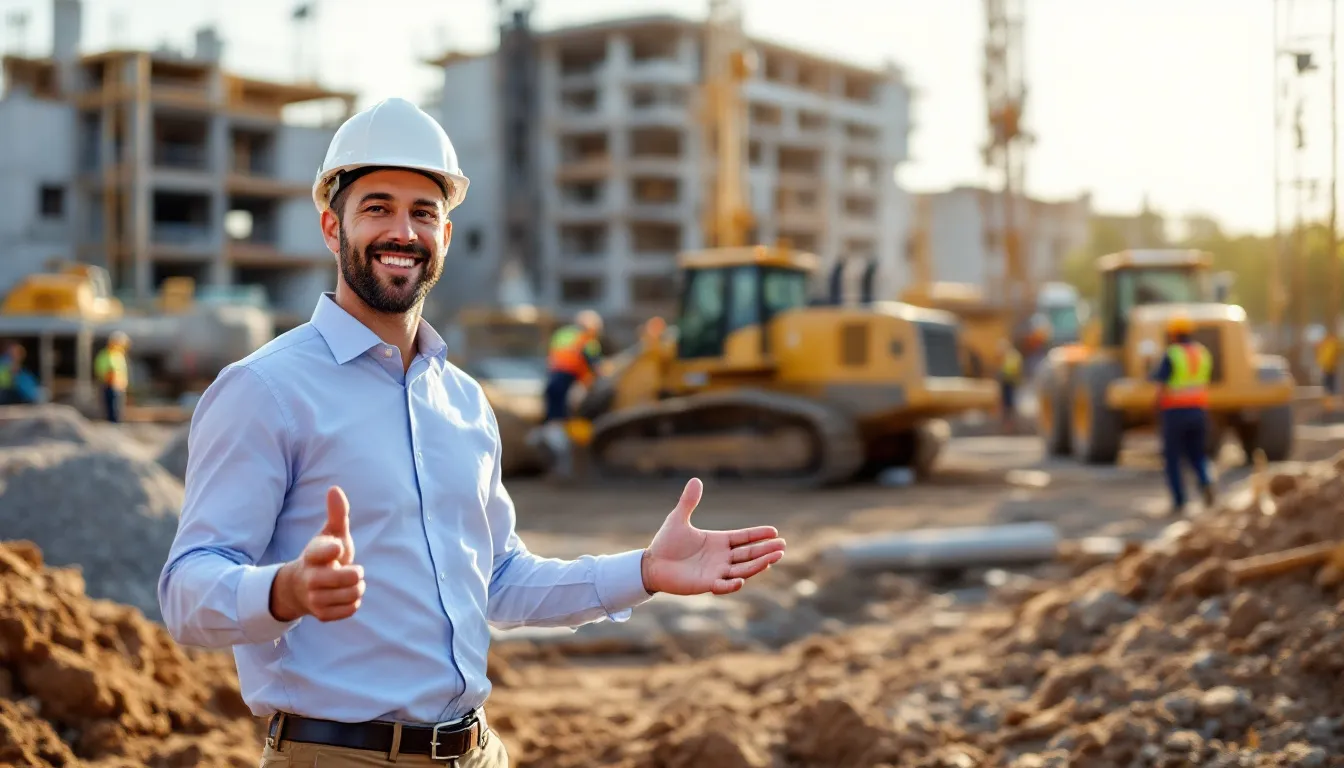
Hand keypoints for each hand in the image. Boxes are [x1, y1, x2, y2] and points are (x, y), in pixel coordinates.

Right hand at [269, 486, 365, 621]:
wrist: (301, 588)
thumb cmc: (324, 556)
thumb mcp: (330, 534)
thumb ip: (337, 513)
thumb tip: (334, 488)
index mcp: (312, 554)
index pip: (322, 551)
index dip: (332, 550)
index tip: (338, 548)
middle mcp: (310, 577)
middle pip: (347, 578)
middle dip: (356, 572)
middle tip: (352, 570)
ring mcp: (315, 598)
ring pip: (352, 594)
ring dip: (358, 587)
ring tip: (350, 583)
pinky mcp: (322, 615)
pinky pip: (351, 609)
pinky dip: (353, 602)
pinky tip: (345, 596)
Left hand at [640, 478, 785, 595]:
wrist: (652, 564)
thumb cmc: (666, 542)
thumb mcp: (678, 518)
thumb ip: (689, 501)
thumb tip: (696, 479)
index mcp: (719, 541)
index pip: (744, 538)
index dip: (759, 535)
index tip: (775, 532)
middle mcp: (722, 557)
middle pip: (749, 554)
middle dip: (766, 551)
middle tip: (782, 547)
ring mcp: (716, 572)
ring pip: (743, 569)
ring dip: (758, 565)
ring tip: (773, 559)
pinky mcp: (706, 584)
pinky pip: (723, 586)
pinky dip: (732, 585)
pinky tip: (741, 580)